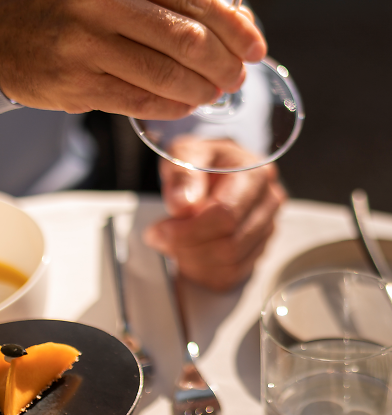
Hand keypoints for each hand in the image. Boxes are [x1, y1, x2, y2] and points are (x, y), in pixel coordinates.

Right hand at [0, 0, 265, 118]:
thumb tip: (233, 24)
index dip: (234, 26)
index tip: (256, 46)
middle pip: (186, 38)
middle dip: (225, 63)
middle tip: (238, 75)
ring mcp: (83, 42)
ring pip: (167, 74)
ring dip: (203, 89)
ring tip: (216, 91)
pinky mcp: (74, 82)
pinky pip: (140, 99)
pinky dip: (172, 105)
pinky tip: (185, 103)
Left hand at [144, 138, 285, 290]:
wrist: (214, 164)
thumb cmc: (201, 158)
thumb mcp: (184, 152)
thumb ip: (182, 175)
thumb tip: (182, 205)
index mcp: (255, 173)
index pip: (226, 215)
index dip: (189, 229)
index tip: (160, 228)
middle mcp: (268, 201)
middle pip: (230, 244)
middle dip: (187, 247)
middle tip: (158, 237)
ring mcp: (267, 227)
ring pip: (230, 264)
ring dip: (192, 261)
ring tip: (170, 243)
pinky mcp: (258, 248)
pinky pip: (232, 275)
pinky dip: (202, 272)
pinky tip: (185, 254)